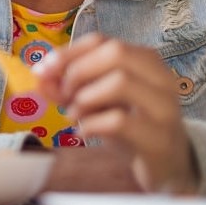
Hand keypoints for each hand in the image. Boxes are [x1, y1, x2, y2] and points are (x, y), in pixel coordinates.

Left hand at [36, 33, 199, 193]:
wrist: (167, 163)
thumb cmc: (128, 121)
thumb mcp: (96, 98)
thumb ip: (67, 84)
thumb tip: (38, 75)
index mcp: (144, 59)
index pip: (100, 40)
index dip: (66, 53)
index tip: (41, 71)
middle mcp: (160, 77)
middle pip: (114, 53)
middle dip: (77, 71)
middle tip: (64, 95)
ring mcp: (164, 107)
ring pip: (120, 82)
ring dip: (84, 99)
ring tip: (73, 115)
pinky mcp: (160, 137)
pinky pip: (119, 121)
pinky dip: (91, 125)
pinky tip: (83, 133)